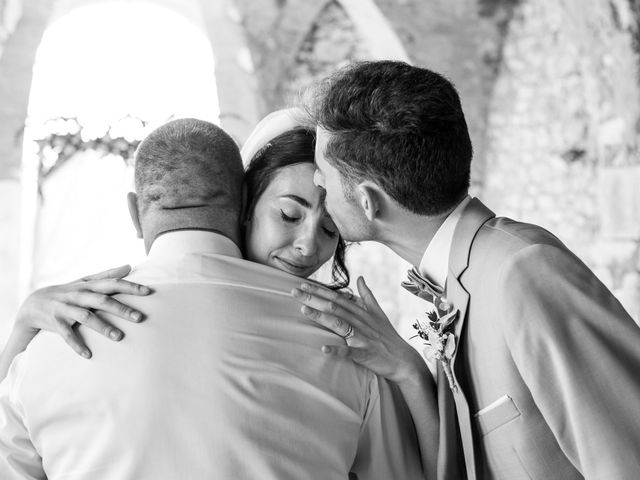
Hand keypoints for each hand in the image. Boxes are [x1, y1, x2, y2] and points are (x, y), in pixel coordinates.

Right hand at [15, 265, 151, 357]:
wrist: (33, 304)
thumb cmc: (68, 292)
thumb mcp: (85, 281)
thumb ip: (107, 275)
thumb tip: (129, 266)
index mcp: (88, 285)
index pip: (112, 283)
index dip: (130, 286)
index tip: (148, 292)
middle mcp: (78, 295)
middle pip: (102, 301)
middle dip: (121, 309)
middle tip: (140, 317)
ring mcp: (66, 309)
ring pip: (86, 317)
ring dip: (103, 327)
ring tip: (119, 337)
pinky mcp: (56, 323)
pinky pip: (67, 335)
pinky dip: (77, 344)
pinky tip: (88, 354)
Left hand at [292, 276, 424, 384]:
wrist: (405, 361)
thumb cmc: (388, 337)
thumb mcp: (378, 313)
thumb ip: (367, 295)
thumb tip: (360, 277)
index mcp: (361, 312)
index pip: (337, 297)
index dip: (320, 290)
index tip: (302, 283)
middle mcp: (360, 321)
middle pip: (334, 307)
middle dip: (314, 298)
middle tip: (294, 292)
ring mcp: (362, 337)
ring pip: (340, 324)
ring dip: (322, 317)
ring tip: (304, 310)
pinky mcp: (365, 354)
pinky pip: (349, 352)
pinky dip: (337, 350)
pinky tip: (323, 348)